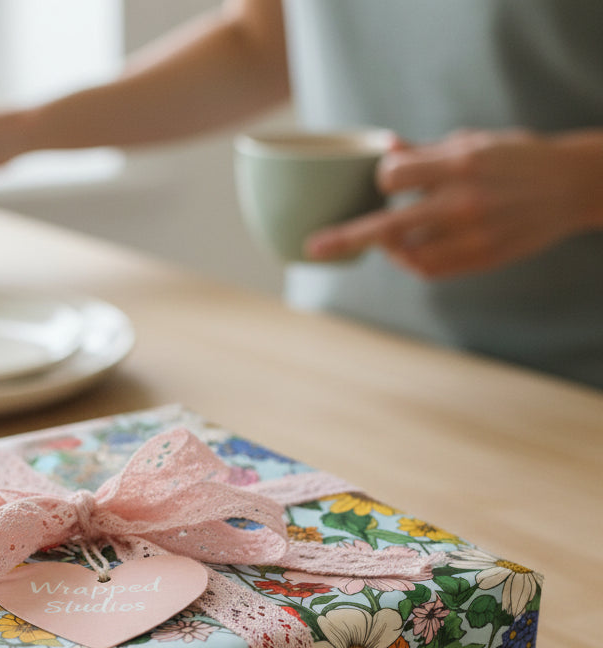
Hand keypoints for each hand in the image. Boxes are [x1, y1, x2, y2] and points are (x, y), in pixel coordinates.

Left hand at [305, 129, 594, 277]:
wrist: (569, 187)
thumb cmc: (513, 159)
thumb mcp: (472, 143)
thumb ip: (426, 153)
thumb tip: (384, 149)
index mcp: (459, 163)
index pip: (393, 176)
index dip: (382, 179)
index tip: (387, 180)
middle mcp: (463, 202)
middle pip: (388, 227)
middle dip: (346, 238)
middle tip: (313, 248)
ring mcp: (473, 235)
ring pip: (407, 255)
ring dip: (389, 249)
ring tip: (389, 240)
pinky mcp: (481, 259)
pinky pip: (430, 269)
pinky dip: (412, 262)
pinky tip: (411, 251)